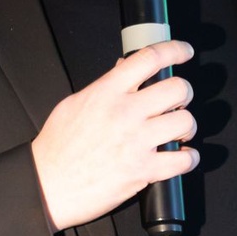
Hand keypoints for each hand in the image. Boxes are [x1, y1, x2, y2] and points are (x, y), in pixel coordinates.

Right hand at [30, 40, 197, 230]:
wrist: (48, 185)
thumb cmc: (57, 147)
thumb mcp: (74, 104)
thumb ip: (104, 86)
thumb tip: (124, 68)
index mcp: (107, 92)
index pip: (149, 58)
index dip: (174, 50)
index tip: (183, 52)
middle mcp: (125, 113)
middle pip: (177, 88)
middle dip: (184, 93)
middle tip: (178, 101)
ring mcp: (136, 142)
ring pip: (185, 121)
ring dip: (186, 126)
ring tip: (178, 131)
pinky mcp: (143, 171)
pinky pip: (183, 160)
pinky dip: (189, 158)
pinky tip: (182, 157)